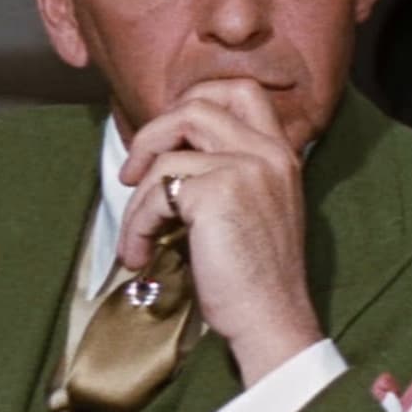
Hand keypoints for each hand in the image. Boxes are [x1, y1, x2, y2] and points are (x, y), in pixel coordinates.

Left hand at [115, 79, 322, 386]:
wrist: (272, 319)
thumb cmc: (253, 276)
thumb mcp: (250, 208)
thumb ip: (226, 172)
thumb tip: (164, 156)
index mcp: (280, 153)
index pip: (241, 91)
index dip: (194, 100)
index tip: (165, 137)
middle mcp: (268, 153)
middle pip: (197, 106)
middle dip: (152, 133)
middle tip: (132, 174)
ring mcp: (246, 169)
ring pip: (168, 153)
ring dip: (137, 198)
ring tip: (137, 235)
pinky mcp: (218, 193)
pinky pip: (157, 193)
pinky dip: (137, 225)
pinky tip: (139, 254)